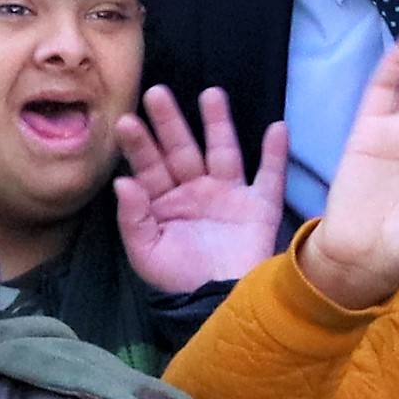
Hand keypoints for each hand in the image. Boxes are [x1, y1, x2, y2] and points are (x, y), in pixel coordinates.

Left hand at [112, 87, 286, 294]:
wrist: (220, 305)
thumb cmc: (178, 280)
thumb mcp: (146, 253)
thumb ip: (133, 217)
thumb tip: (121, 180)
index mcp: (164, 201)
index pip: (149, 166)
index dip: (138, 145)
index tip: (127, 121)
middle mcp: (195, 190)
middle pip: (181, 149)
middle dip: (170, 122)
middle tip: (156, 93)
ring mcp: (228, 195)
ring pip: (222, 151)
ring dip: (217, 123)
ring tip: (211, 95)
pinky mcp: (259, 206)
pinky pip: (269, 176)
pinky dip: (274, 154)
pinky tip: (276, 128)